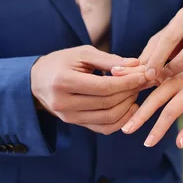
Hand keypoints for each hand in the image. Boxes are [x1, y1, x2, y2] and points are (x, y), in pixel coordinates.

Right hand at [31, 45, 148, 134]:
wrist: (37, 80)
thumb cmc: (62, 62)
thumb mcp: (82, 53)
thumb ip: (109, 60)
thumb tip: (137, 64)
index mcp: (63, 81)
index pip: (104, 87)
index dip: (127, 82)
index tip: (144, 74)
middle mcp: (64, 103)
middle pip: (108, 103)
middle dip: (131, 92)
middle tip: (144, 81)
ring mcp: (68, 117)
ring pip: (108, 118)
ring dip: (128, 106)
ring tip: (137, 91)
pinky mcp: (75, 124)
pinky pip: (104, 128)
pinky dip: (121, 120)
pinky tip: (131, 107)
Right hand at [117, 68, 182, 147]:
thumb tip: (178, 144)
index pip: (172, 111)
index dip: (158, 129)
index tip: (147, 144)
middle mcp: (182, 76)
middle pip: (156, 97)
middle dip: (140, 115)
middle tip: (126, 130)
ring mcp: (173, 70)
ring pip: (149, 83)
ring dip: (132, 93)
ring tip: (115, 106)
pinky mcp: (167, 67)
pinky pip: (149, 74)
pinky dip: (134, 80)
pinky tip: (118, 86)